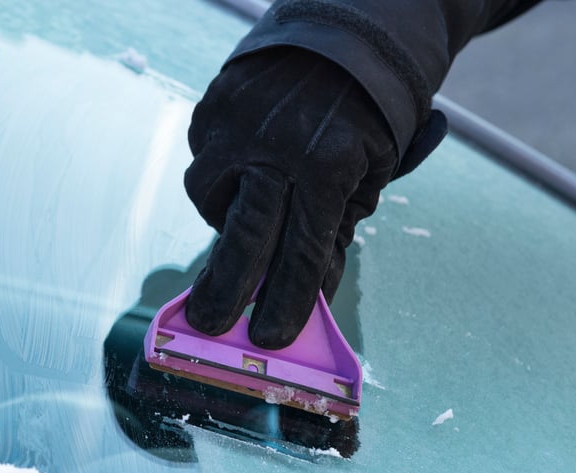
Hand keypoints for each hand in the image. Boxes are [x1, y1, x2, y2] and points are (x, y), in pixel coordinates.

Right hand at [183, 47, 398, 348]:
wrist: (345, 33)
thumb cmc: (367, 113)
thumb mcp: (371, 172)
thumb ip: (337, 230)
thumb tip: (309, 290)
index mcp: (326, 165)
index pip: (300, 251)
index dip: (286, 301)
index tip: (270, 337)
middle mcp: (275, 147)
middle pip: (243, 234)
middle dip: (226, 288)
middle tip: (209, 323)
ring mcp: (236, 124)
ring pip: (209, 196)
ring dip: (224, 216)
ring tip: (248, 207)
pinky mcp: (213, 108)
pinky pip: (204, 159)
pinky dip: (221, 176)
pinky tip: (243, 167)